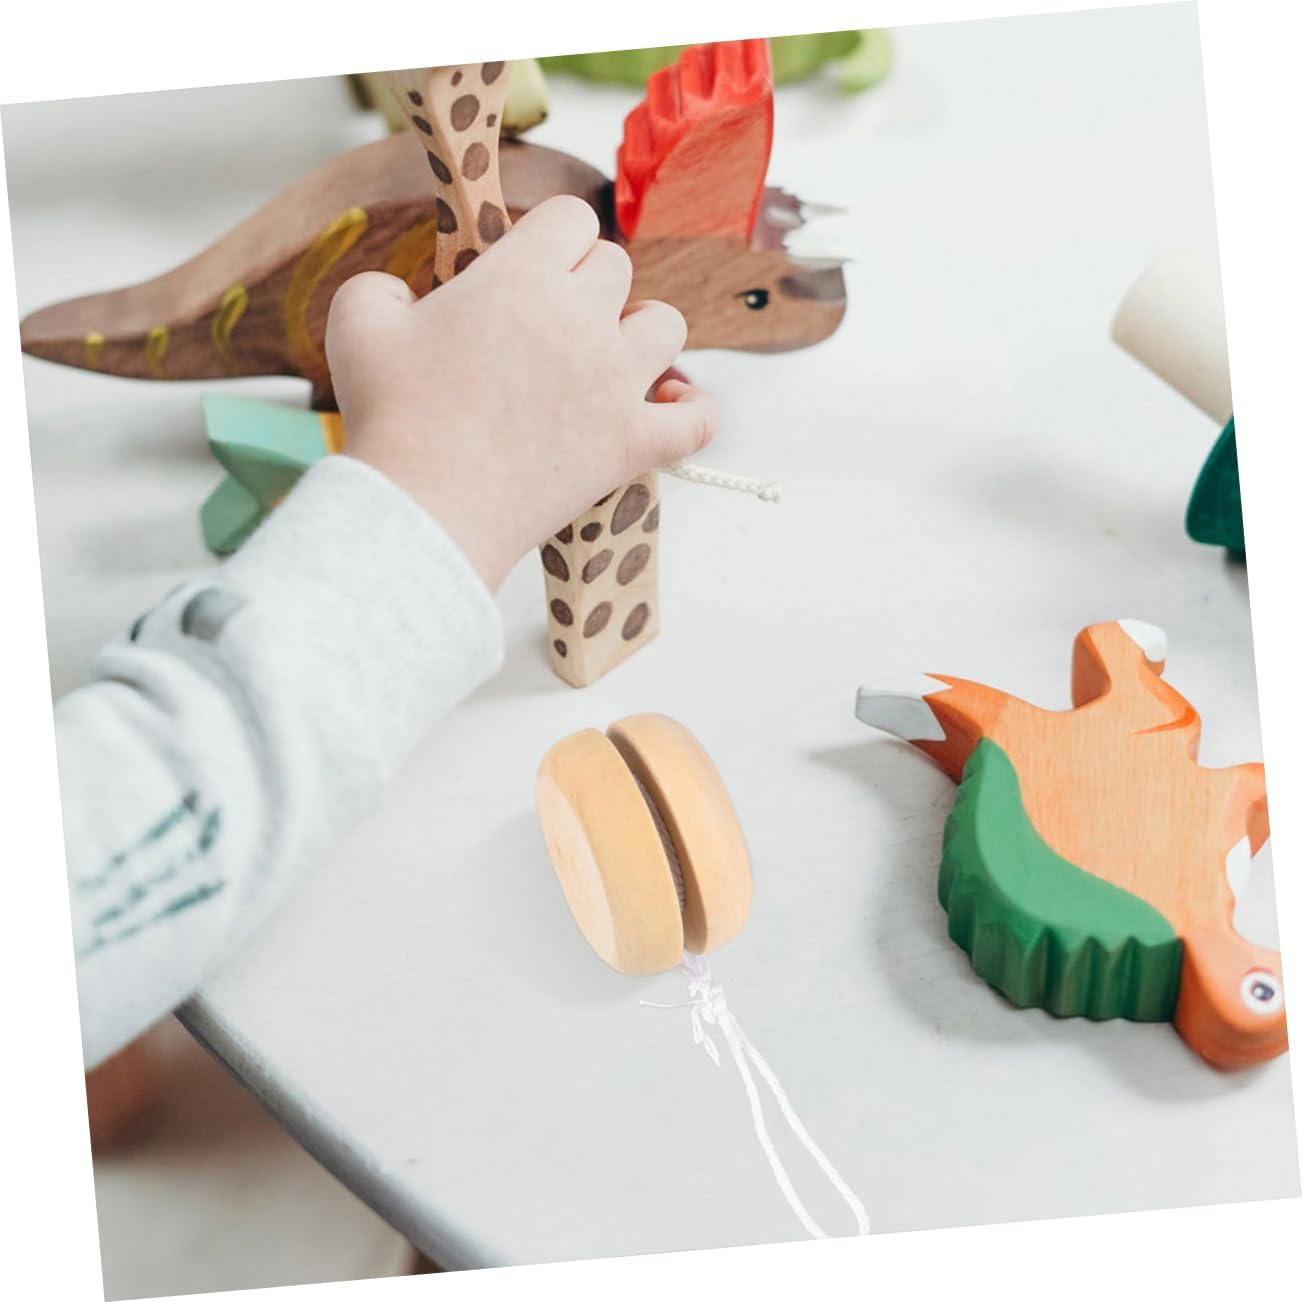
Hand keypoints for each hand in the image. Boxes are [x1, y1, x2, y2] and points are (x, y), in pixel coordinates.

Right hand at [324, 195, 717, 591]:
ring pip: (666, 326)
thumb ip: (383, 286)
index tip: (531, 267)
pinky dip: (692, 410)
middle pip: (615, 267)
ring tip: (608, 357)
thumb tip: (407, 297)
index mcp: (522, 277)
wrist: (425, 509)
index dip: (551, 238)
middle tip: (550, 323)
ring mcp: (616, 383)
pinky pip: (697, 419)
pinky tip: (669, 407)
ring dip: (641, 333)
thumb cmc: (392, 417)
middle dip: (585, 284)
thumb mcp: (359, 323)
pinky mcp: (632, 444)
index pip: (571, 219)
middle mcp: (581, 319)